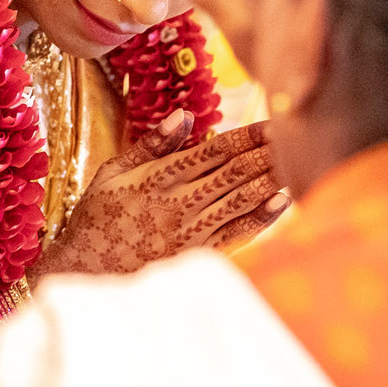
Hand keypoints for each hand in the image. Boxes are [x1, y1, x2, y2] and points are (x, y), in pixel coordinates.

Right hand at [38, 114, 285, 277]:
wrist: (87, 271)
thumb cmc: (97, 218)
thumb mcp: (113, 173)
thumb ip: (150, 145)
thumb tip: (183, 115)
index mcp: (159, 176)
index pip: (214, 150)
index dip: (247, 136)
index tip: (273, 123)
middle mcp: (180, 201)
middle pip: (235, 172)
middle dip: (268, 153)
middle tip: (299, 136)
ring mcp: (191, 230)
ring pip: (241, 199)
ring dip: (272, 179)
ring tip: (300, 162)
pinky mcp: (197, 255)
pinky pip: (236, 234)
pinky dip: (261, 218)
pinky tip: (282, 202)